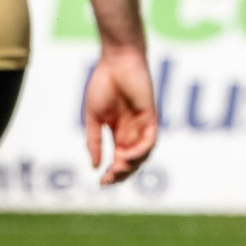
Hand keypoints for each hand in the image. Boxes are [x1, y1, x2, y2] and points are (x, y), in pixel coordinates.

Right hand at [83, 42, 157, 185]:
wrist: (116, 62)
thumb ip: (93, 141)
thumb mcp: (94, 118)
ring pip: (143, 155)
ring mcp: (143, 126)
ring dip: (131, 165)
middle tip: (109, 179)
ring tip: (118, 168)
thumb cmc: (104, 85)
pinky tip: (126, 155)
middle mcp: (133, 132)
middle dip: (121, 174)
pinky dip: (140, 151)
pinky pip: (150, 140)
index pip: (119, 160)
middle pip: (132, 162)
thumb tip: (94, 166)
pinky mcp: (151, 117)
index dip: (111, 173)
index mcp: (119, 133)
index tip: (101, 183)